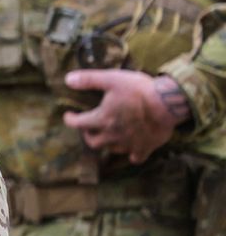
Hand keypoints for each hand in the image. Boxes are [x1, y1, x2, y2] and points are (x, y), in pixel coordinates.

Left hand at [63, 70, 189, 163]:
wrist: (168, 103)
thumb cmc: (138, 90)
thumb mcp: (110, 79)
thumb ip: (88, 80)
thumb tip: (67, 79)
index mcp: (102, 119)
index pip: (78, 124)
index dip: (70, 119)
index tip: (68, 115)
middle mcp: (113, 135)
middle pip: (93, 142)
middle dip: (88, 134)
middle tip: (88, 127)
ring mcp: (129, 144)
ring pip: (111, 150)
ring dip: (106, 144)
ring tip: (107, 135)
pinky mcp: (145, 148)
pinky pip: (135, 157)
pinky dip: (131, 154)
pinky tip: (131, 149)